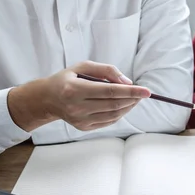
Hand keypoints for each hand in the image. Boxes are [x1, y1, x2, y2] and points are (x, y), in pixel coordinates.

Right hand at [8, 61, 150, 131]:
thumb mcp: (83, 66)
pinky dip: (120, 113)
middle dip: (132, 99)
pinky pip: (109, 121)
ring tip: (135, 98)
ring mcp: (80, 120)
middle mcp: (77, 107)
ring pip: (114, 115)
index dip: (131, 91)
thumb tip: (128, 82)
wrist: (48, 99)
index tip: (147, 91)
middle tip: (142, 93)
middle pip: (114, 104)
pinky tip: (124, 105)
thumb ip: (106, 70)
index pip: (110, 91)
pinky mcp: (84, 127)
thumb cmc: (68, 79)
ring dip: (129, 107)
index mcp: (75, 89)